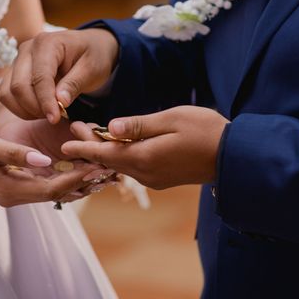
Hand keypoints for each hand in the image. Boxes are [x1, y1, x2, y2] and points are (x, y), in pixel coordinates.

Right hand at [0, 29, 118, 122]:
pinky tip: (39, 110)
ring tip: (48, 113)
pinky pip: (6, 94)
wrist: (88, 48)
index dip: (46, 101)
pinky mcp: (14, 71)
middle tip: (55, 117)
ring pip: (8, 93)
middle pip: (18, 86)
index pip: (40, 77)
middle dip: (35, 108)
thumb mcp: (92, 69)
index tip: (55, 119)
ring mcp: (17, 60)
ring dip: (25, 110)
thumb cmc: (92, 56)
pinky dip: (19, 108)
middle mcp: (27, 49)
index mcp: (47, 43)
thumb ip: (74, 84)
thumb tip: (59, 102)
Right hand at [0, 118, 116, 201]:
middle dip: (83, 182)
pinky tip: (79, 167)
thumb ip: (16, 153)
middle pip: (57, 194)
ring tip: (102, 170)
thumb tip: (45, 161)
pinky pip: (45, 185)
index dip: (76, 178)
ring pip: (53, 191)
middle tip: (109, 170)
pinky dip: (64, 177)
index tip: (97, 166)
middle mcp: (14, 195)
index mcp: (9, 189)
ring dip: (77, 181)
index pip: (51, 188)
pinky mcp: (15, 184)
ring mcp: (14, 192)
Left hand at [62, 106, 228, 189]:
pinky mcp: (163, 177)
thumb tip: (110, 128)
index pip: (105, 155)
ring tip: (92, 133)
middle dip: (92, 146)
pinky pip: (134, 167)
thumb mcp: (170, 119)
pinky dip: (121, 156)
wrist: (234, 156)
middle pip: (110, 160)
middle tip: (76, 128)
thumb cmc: (204, 131)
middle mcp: (146, 173)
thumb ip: (138, 125)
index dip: (84, 148)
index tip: (65, 145)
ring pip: (122, 164)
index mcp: (145, 158)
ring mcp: (155, 178)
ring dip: (106, 151)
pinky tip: (119, 144)